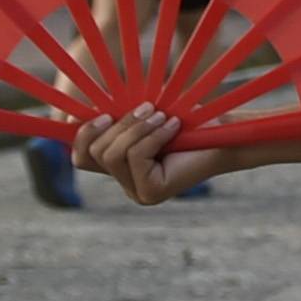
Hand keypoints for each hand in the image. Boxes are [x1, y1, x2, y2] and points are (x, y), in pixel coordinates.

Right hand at [74, 106, 226, 205]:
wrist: (225, 134)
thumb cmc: (189, 120)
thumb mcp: (146, 114)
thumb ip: (116, 117)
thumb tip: (75, 114)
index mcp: (120, 166)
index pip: (82, 157)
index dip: (80, 135)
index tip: (94, 111)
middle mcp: (125, 184)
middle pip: (94, 153)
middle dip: (119, 125)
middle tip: (147, 107)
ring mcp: (137, 193)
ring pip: (113, 155)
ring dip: (137, 129)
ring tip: (163, 115)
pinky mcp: (150, 193)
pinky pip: (135, 157)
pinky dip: (152, 136)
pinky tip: (173, 126)